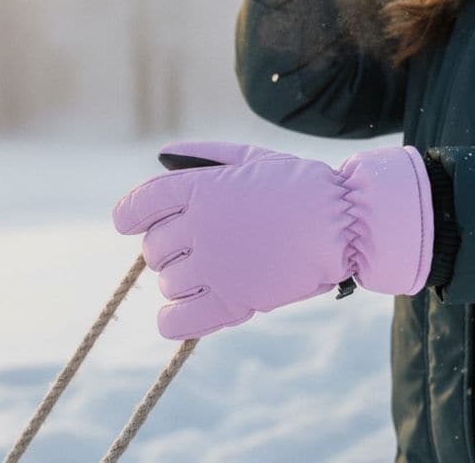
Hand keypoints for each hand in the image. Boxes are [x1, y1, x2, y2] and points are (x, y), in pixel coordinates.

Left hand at [112, 141, 432, 339]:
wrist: (345, 222)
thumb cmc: (300, 185)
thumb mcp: (252, 156)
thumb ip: (205, 153)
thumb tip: (163, 154)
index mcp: (202, 188)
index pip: (139, 205)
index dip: (129, 215)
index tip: (130, 223)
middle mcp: (201, 226)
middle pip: (153, 247)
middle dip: (166, 248)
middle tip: (196, 246)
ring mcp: (216, 266)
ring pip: (167, 283)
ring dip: (179, 280)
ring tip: (209, 272)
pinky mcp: (234, 301)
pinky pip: (178, 320)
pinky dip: (170, 319)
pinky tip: (180, 312)